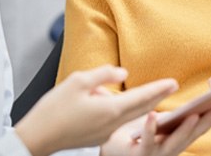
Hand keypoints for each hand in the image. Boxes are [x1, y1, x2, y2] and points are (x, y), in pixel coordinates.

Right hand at [15, 65, 177, 155]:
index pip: (142, 97)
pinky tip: (123, 104)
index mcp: (110, 109)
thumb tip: (122, 73)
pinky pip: (117, 121)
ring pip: (129, 116)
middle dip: (158, 96)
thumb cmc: (54, 109)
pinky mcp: (97, 137)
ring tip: (154, 94)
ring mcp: (105, 133)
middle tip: (172, 86)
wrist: (37, 138)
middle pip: (141, 108)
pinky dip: (126, 111)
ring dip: (144, 104)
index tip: (174, 82)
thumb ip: (104, 74)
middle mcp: (112, 124)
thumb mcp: (78, 81)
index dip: (159, 88)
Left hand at [100, 107, 210, 155]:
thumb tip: (173, 84)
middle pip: (192, 134)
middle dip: (208, 121)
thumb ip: (164, 110)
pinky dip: (151, 129)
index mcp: (174, 138)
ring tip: (193, 114)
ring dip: (184, 129)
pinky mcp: (139, 155)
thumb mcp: (153, 121)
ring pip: (174, 142)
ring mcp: (156, 154)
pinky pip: (147, 142)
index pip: (197, 127)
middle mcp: (169, 149)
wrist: (111, 152)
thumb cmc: (132, 134)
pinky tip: (153, 116)